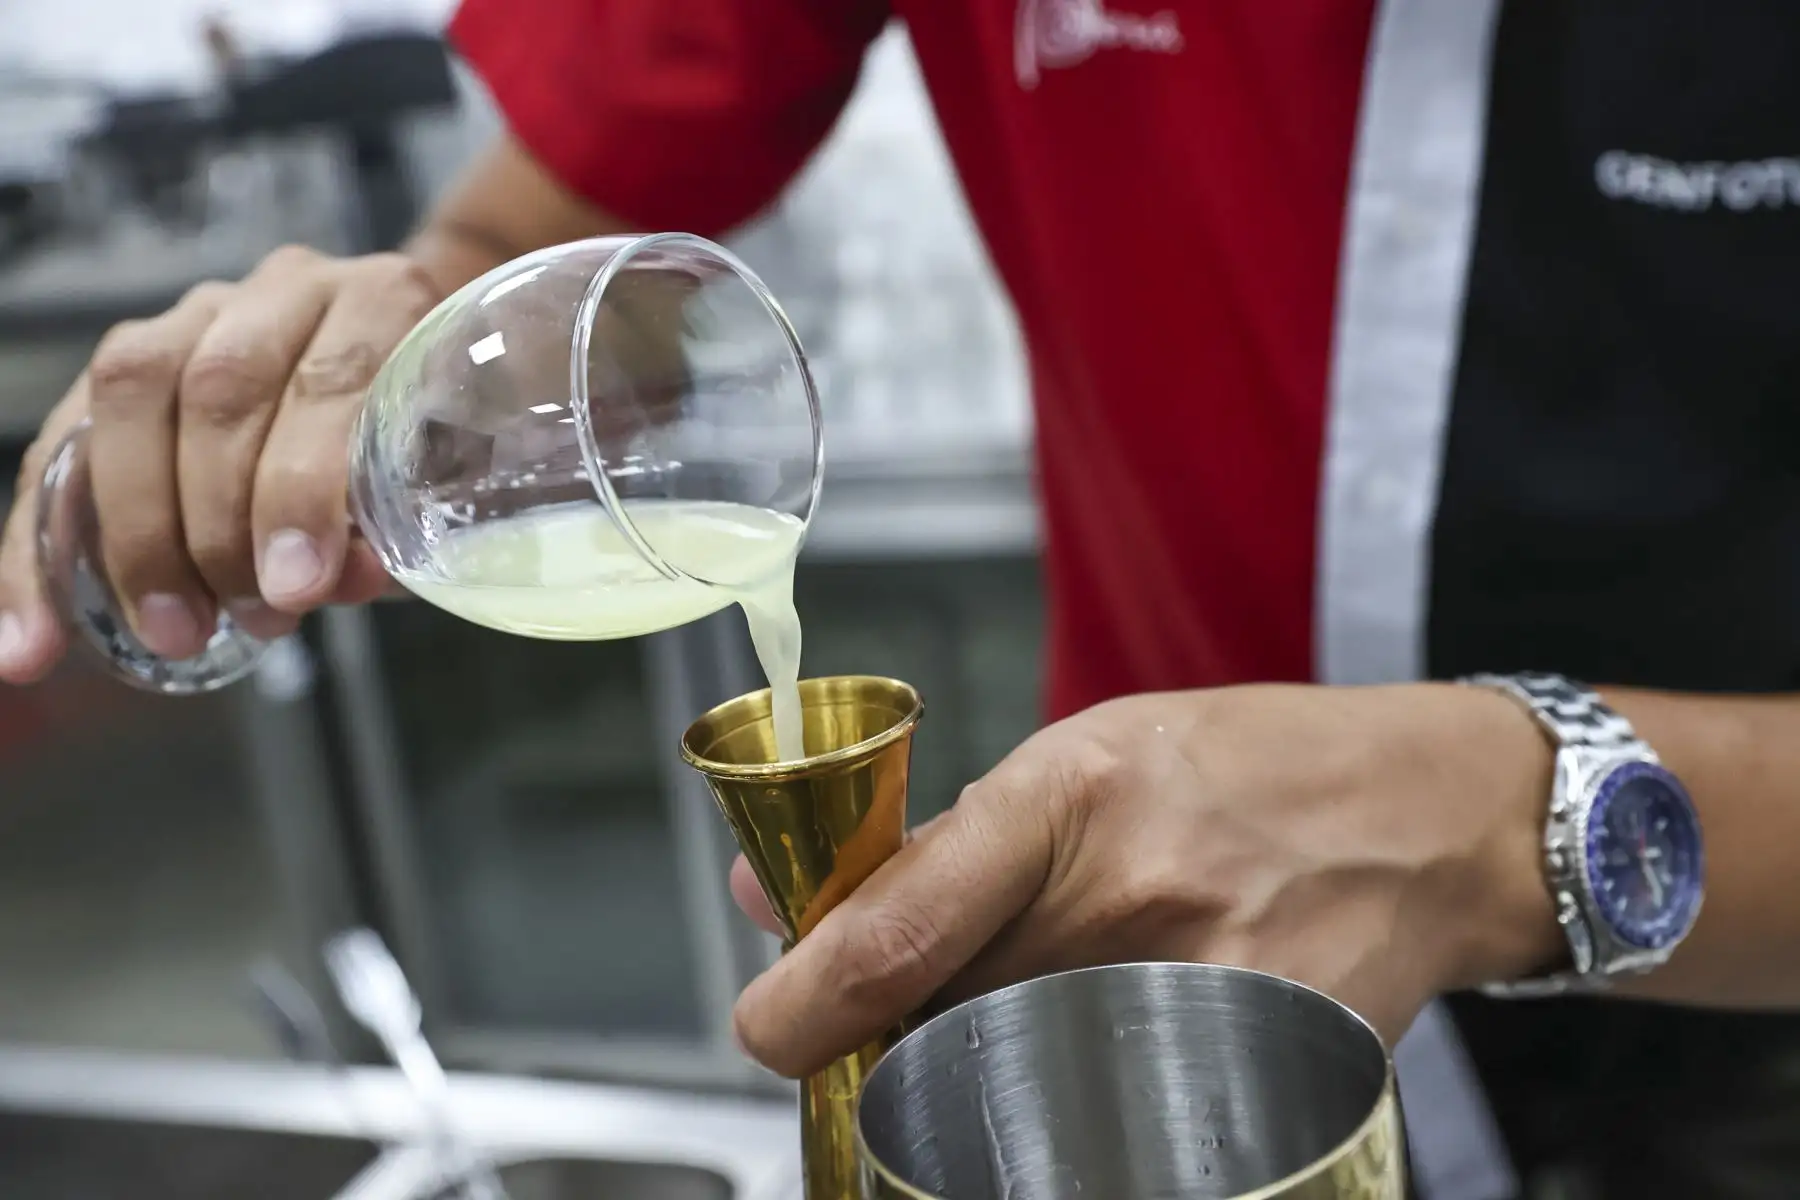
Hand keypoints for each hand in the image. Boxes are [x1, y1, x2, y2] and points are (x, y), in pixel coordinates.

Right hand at [0, 248, 439, 682]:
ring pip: (131, 398)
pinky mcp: (124, 367)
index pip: (329, 379)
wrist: (409, 378)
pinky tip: (31, 640)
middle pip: (220, 389)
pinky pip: (62, 451)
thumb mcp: (442, 481)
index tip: (298, 587)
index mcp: (383, 297)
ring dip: (137, 534)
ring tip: (168, 631)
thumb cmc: (433, 437)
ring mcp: (195, 315)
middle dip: (218, 524)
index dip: (303, 488)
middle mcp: (285, 290)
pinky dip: (37, 553)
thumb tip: (341, 580)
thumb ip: (397, 525)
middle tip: (239, 619)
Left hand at [727, 682, 1562, 1077]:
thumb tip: (774, 898)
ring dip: (983, 1068)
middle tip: (903, 1017)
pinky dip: (1076, 1098)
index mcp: (1072, 794)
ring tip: (1038, 1007)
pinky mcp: (1264, 1068)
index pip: (895, 930)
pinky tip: (1106, 1047)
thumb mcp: (1080, 758)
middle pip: (942, 1029)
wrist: (1429, 819)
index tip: (770, 1027)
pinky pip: (1116, 1115)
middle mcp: (1135, 896)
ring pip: (1017, 1081)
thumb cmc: (1246, 771)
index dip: (799, 1003)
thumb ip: (932, 845)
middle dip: (893, 1038)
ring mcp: (1206, 992)